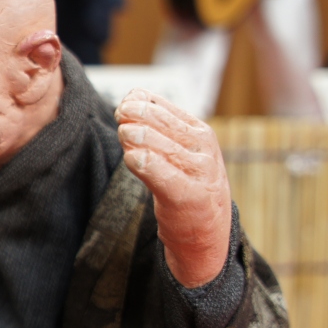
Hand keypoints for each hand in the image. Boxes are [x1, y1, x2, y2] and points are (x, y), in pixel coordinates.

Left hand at [116, 90, 232, 287]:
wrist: (206, 231)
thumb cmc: (186, 186)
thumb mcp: (179, 150)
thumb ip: (158, 126)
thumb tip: (132, 96)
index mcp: (200, 132)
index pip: (163, 107)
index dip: (138, 102)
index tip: (123, 107)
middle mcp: (203, 148)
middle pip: (159, 122)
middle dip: (134, 116)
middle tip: (120, 118)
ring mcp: (198, 171)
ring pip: (157, 144)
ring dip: (135, 137)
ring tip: (125, 136)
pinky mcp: (188, 195)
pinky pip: (160, 173)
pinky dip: (143, 163)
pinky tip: (132, 159)